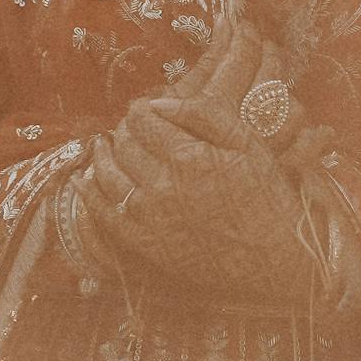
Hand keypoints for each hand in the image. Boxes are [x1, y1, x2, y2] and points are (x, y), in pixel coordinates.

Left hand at [69, 20, 322, 298]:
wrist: (274, 258)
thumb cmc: (267, 196)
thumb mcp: (247, 143)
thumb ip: (205, 114)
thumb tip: (161, 101)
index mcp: (188, 156)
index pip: (145, 120)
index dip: (141, 109)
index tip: (143, 107)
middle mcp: (163, 186)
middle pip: (125, 145)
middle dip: (124, 131)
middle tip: (129, 127)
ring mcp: (150, 219)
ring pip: (108, 177)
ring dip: (101, 157)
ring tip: (103, 146)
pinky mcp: (146, 245)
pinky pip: (105, 215)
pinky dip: (90, 195)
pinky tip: (86, 181)